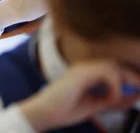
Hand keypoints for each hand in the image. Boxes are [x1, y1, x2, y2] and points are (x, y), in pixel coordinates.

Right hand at [20, 61, 139, 131]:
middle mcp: (85, 67)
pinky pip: (107, 72)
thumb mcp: (95, 106)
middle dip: (132, 78)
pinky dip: (114, 86)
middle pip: (116, 65)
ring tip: (127, 95)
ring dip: (125, 80)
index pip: (114, 69)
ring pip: (113, 65)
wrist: (46, 113)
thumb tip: (134, 96)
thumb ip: (113, 100)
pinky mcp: (81, 73)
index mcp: (88, 73)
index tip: (138, 91)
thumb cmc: (65, 109)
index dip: (130, 78)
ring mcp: (82, 68)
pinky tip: (110, 97)